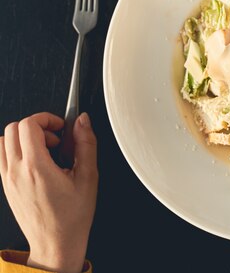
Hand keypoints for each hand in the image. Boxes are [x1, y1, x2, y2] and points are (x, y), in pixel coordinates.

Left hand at [0, 112, 97, 272]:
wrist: (56, 243)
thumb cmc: (72, 216)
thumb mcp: (88, 177)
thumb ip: (86, 144)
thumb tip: (82, 122)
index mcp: (37, 168)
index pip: (29, 125)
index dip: (46, 119)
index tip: (60, 127)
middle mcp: (17, 172)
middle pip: (13, 129)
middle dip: (36, 126)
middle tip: (54, 138)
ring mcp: (7, 179)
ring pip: (3, 142)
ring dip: (22, 138)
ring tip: (43, 149)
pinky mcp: (5, 187)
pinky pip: (1, 158)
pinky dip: (15, 151)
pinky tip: (35, 162)